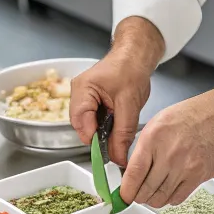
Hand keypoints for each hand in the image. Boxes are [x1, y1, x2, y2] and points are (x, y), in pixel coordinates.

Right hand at [69, 17, 163, 166]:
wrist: (135, 56)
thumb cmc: (131, 69)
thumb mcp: (129, 104)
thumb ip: (123, 132)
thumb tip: (118, 157)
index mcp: (83, 89)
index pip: (81, 123)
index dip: (94, 140)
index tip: (109, 154)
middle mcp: (78, 93)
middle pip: (82, 126)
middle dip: (99, 137)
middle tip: (117, 144)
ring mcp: (83, 97)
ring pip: (88, 125)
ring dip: (103, 132)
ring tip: (119, 128)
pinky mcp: (90, 101)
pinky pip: (94, 120)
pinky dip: (105, 126)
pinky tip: (116, 122)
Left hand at [119, 86, 213, 207]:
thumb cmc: (196, 114)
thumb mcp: (161, 121)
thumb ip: (146, 144)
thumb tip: (133, 167)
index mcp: (153, 137)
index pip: (133, 172)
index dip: (126, 190)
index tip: (123, 195)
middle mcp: (167, 153)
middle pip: (145, 189)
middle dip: (138, 197)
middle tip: (136, 196)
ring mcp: (183, 166)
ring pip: (161, 197)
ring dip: (154, 199)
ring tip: (153, 194)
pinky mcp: (198, 176)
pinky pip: (178, 197)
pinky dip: (171, 198)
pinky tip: (170, 191)